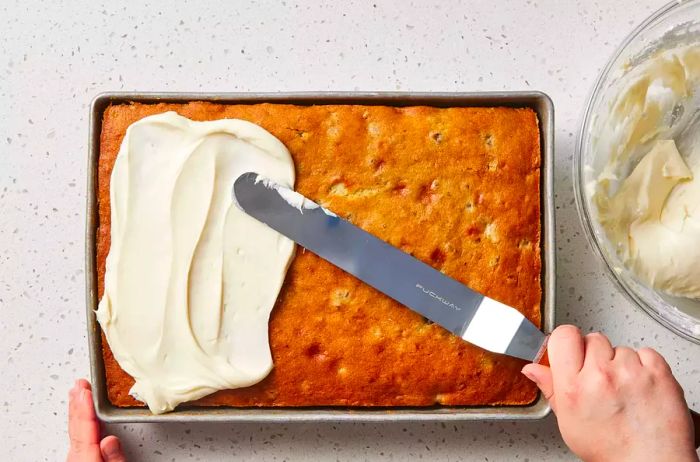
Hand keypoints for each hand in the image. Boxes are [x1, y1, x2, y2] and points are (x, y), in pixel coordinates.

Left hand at [67, 379, 126, 461]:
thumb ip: (115, 458)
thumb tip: (110, 440)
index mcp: (87, 460)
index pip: (86, 429)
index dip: (85, 407)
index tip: (85, 391)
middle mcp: (77, 458)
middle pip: (77, 426)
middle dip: (78, 403)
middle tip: (78, 384)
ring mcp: (76, 459)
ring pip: (75, 429)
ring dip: (76, 409)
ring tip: (77, 393)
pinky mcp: (79, 459)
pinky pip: (76, 435)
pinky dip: (77, 420)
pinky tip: (79, 414)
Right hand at [522, 325, 697, 461]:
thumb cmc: (611, 449)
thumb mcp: (569, 422)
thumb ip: (550, 389)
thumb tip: (532, 369)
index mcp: (573, 387)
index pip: (563, 335)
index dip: (567, 341)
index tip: (572, 351)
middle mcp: (601, 376)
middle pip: (593, 338)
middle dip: (596, 355)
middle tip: (601, 379)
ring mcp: (631, 372)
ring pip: (620, 348)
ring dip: (622, 363)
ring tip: (624, 389)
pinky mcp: (658, 373)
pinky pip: (646, 352)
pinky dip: (645, 365)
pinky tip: (640, 385)